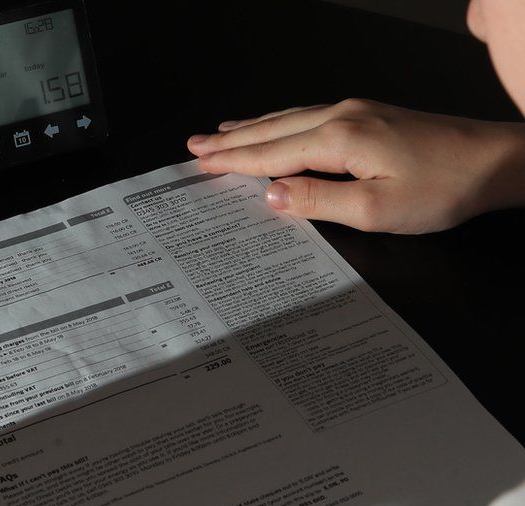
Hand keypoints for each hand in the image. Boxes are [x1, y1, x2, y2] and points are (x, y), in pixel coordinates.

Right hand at [187, 99, 524, 233]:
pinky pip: (308, 115)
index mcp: (338, 139)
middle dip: (231, 139)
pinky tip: (275, 123)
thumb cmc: (442, 190)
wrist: (496, 161)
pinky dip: (279, 121)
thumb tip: (269, 194)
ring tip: (221, 132)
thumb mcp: (375, 210)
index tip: (200, 163)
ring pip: (289, 117)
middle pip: (272, 128)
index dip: (232, 160)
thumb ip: (317, 201)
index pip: (270, 152)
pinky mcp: (371, 115)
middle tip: (194, 146)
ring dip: (251, 127)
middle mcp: (342, 116)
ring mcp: (357, 111)